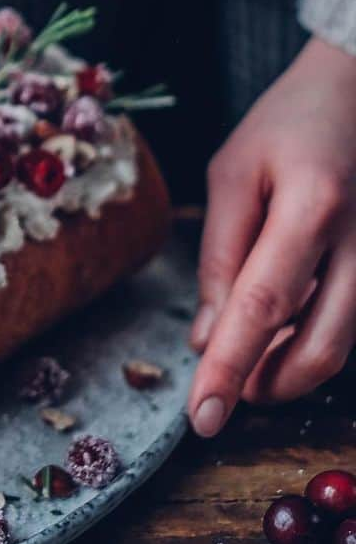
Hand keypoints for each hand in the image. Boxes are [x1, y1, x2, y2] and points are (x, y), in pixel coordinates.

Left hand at [189, 36, 355, 436]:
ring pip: (341, 346)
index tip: (202, 416)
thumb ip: (220, 256)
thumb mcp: (234, 175)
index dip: (231, 367)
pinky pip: (349, 323)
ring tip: (242, 366)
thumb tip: (207, 336)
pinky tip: (273, 335)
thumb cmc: (287, 126)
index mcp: (313, 206)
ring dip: (286, 371)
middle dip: (265, 385)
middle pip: (319, 347)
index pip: (263, 305)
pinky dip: (307, 342)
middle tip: (219, 395)